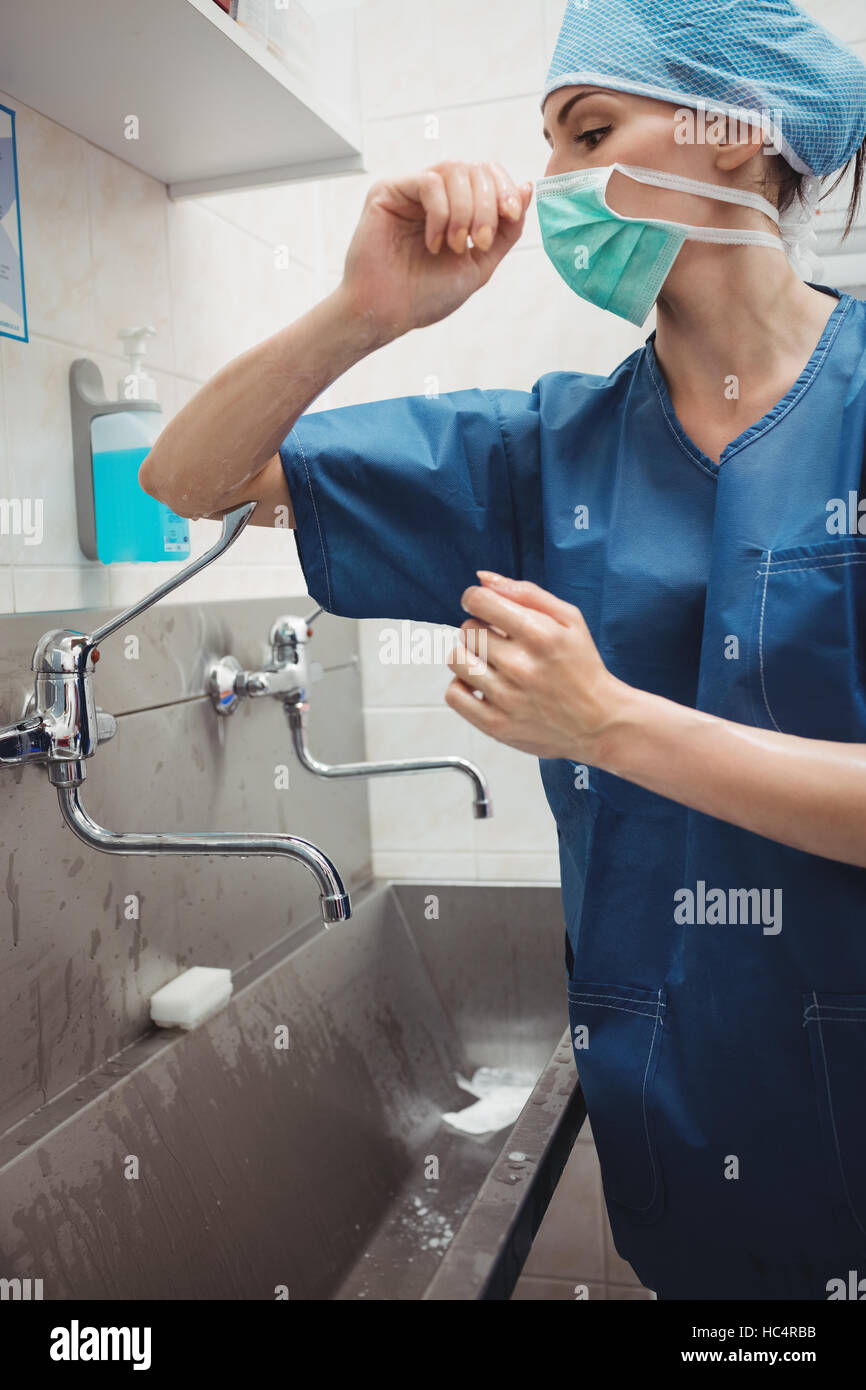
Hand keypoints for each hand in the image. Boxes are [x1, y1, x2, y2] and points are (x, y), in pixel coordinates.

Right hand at [340, 162, 532, 341]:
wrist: (388, 314)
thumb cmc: (426, 295)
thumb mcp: (480, 264)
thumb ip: (506, 230)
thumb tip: (527, 188)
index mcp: (456, 207)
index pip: (488, 174)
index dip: (505, 189)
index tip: (510, 215)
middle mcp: (435, 194)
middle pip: (476, 169)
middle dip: (487, 206)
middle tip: (478, 242)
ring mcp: (411, 191)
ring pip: (455, 170)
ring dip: (465, 211)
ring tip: (455, 245)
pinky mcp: (389, 191)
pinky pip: (430, 182)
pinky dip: (440, 214)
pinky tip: (433, 243)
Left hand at [444, 571, 627, 761]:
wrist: (600, 722)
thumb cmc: (583, 668)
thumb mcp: (570, 620)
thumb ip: (526, 593)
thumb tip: (483, 579)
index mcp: (539, 634)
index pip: (479, 601)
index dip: (476, 599)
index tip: (483, 607)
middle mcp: (520, 665)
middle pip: (467, 630)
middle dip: (480, 630)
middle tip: (501, 642)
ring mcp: (506, 698)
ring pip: (456, 659)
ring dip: (469, 657)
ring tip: (489, 664)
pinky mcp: (496, 725)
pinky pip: (454, 695)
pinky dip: (462, 687)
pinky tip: (481, 686)